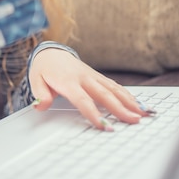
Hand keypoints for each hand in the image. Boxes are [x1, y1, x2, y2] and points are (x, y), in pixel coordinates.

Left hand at [28, 48, 151, 130]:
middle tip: (134, 120)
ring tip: (143, 113)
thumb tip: (41, 106)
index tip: (103, 126)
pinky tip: (138, 104)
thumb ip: (39, 94)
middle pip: (104, 95)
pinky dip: (128, 95)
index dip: (93, 113)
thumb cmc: (45, 68)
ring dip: (130, 101)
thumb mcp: (35, 79)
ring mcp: (93, 76)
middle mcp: (84, 78)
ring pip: (114, 89)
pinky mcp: (98, 77)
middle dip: (120, 108)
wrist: (52, 52)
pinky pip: (115, 86)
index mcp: (68, 81)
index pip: (82, 99)